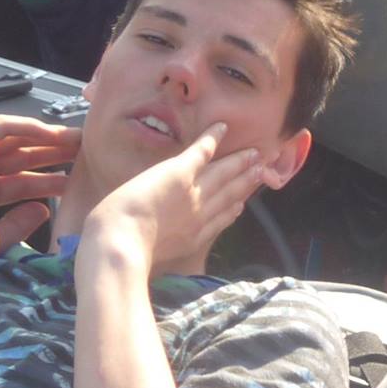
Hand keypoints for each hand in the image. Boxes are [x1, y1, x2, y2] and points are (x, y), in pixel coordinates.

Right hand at [0, 115, 80, 269]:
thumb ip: (19, 224)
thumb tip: (45, 209)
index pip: (22, 183)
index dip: (49, 180)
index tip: (75, 181)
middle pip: (22, 159)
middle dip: (53, 154)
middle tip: (84, 154)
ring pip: (15, 140)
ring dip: (46, 137)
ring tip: (76, 139)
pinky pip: (0, 127)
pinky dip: (26, 126)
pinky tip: (50, 131)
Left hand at [85, 123, 281, 271]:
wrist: (123, 242)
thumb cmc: (129, 255)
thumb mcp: (154, 260)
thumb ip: (162, 255)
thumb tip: (162, 256)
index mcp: (192, 236)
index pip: (219, 219)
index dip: (233, 209)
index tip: (244, 203)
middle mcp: (199, 213)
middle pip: (228, 194)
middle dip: (246, 182)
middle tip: (263, 170)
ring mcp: (193, 191)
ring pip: (222, 173)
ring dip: (238, 162)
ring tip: (255, 154)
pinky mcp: (180, 172)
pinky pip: (202, 151)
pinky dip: (212, 138)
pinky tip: (222, 126)